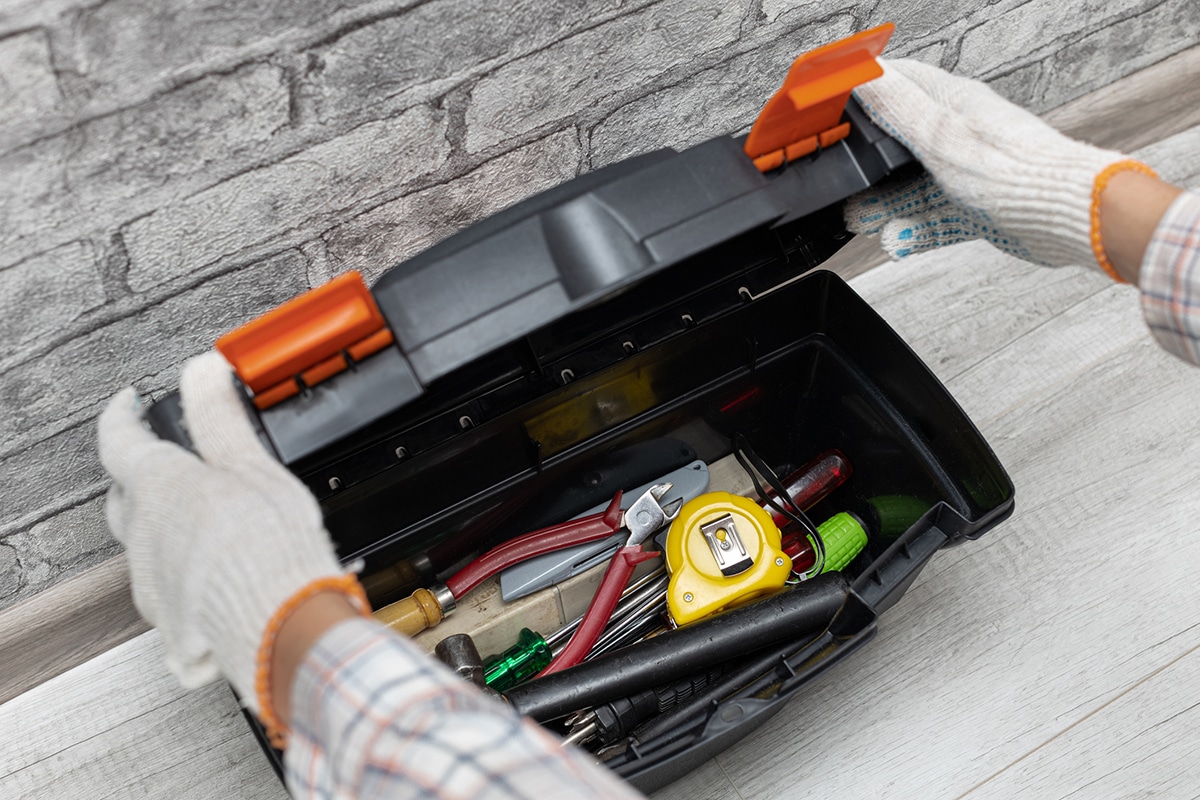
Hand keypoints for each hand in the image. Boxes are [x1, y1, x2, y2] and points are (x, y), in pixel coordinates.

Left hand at [98, 351, 367, 742]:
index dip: (122, 415)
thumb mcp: (252, 464)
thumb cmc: (266, 548)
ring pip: (145, 543)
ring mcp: (153, 581)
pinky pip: (168, 586)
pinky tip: (218, 569)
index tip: (128, 403)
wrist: (280, 625)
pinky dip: (186, 570)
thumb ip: (220, 415)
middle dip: (140, 473)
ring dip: (167, 525)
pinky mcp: (171, 620)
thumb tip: (203, 370)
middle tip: (167, 461)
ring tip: (206, 520)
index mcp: (157, 489)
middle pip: (124, 496)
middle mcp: (142, 536)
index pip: (119, 439)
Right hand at [845, 58, 1154, 278]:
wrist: (1068, 215)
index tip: (832, 103)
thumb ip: (899, 109)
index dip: (863, 90)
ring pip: (913, 187)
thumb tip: (867, 75)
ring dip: (884, 205)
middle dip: (866, 166)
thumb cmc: (1016, 171)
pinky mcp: (977, 207)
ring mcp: (968, 172)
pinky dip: (913, 230)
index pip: (899, 83)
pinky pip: (935, 217)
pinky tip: (896, 239)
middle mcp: (959, 136)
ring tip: (859, 219)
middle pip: (899, 145)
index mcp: (953, 104)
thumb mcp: (941, 138)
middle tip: (841, 182)